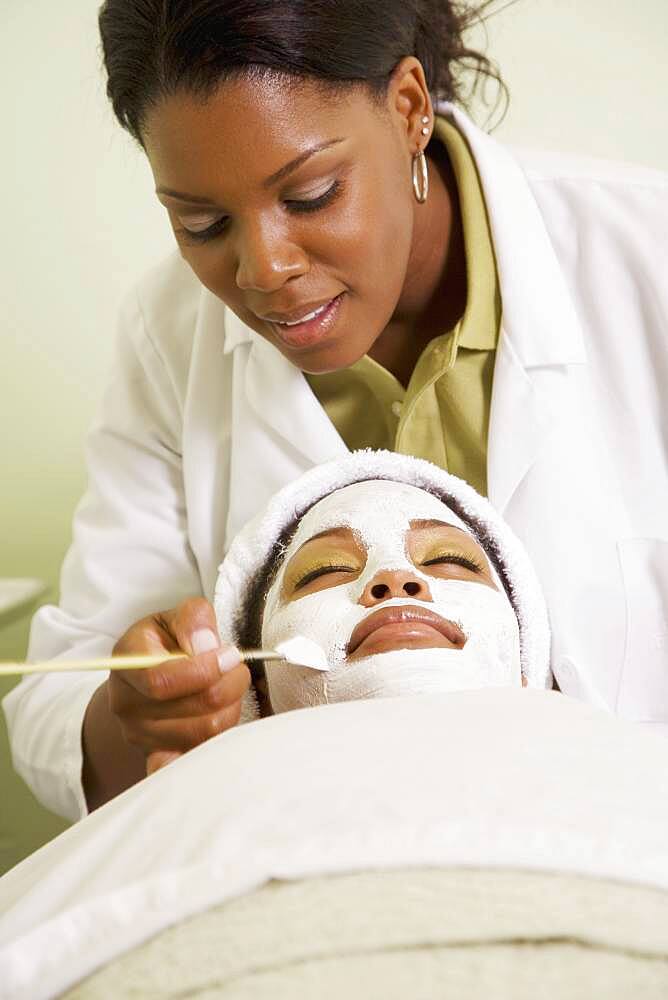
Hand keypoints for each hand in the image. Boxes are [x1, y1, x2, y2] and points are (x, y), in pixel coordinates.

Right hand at [108, 597, 249, 775]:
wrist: (143, 677)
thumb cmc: (163, 643)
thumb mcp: (175, 616)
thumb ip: (193, 619)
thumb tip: (207, 645)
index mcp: (127, 662)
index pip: (162, 681)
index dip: (205, 670)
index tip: (230, 655)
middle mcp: (126, 702)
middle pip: (192, 708)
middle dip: (229, 685)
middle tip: (238, 668)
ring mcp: (139, 734)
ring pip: (204, 732)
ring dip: (230, 707)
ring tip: (228, 687)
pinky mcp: (157, 754)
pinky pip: (195, 757)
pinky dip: (214, 741)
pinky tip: (218, 717)